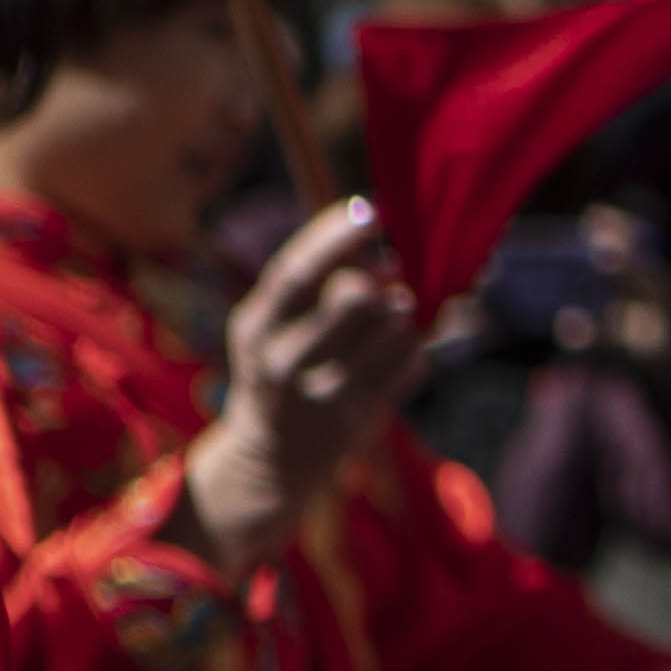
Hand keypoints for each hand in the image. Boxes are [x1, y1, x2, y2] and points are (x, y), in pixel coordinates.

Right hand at [182, 200, 422, 569]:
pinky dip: (417, 350)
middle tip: (391, 273)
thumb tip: (386, 259)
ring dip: (405, 315)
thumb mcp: (274, 328)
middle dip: (380, 280)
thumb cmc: (279, 371)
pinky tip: (402, 350)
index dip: (335, 237)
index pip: (294, 273)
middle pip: (349, 302)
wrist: (270, 459)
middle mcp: (281, 363)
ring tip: (396, 313)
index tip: (371, 211)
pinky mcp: (360, 423)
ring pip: (392, 334)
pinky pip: (412, 368)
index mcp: (253, 327)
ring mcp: (322, 397)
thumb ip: (317, 289)